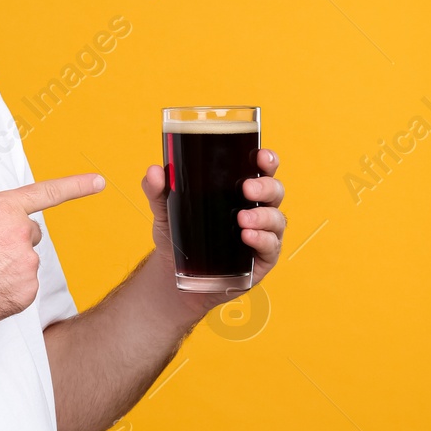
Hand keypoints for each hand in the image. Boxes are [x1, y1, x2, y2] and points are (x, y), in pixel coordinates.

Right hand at [0, 134, 104, 346]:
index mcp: (1, 209)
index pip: (46, 192)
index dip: (75, 185)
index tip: (97, 181)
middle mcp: (19, 236)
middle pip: (28, 231)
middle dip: (10, 236)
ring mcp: (26, 266)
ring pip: (26, 259)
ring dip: (9, 261)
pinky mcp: (26, 293)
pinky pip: (26, 285)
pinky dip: (10, 286)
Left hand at [141, 148, 286, 308]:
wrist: (175, 274)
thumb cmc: (178, 235)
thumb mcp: (164, 210)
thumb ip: (157, 190)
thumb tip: (154, 171)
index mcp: (238, 190)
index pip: (260, 170)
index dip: (266, 160)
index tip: (260, 156)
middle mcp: (256, 208)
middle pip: (274, 191)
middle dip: (265, 187)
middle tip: (246, 188)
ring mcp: (262, 234)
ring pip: (276, 219)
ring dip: (263, 216)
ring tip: (242, 219)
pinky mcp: (262, 258)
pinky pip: (271, 246)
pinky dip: (262, 240)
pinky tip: (247, 237)